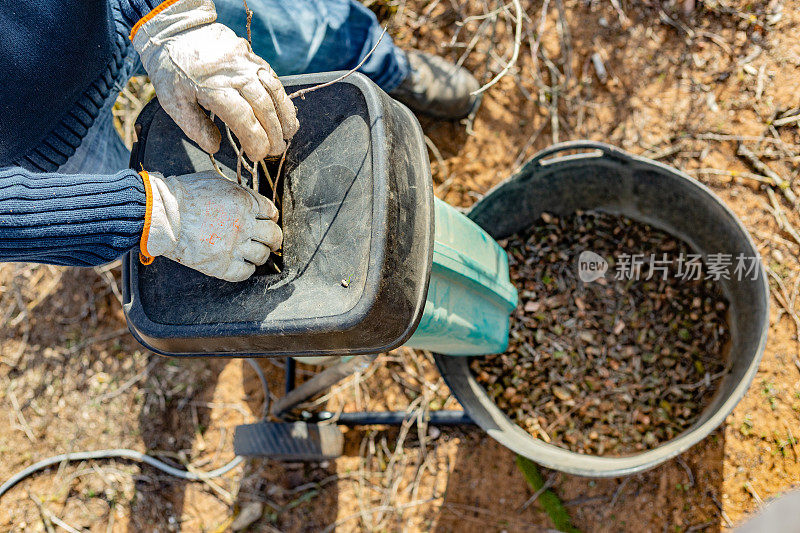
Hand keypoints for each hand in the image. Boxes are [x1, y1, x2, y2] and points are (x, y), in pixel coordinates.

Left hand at [132, 0, 298, 160]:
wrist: (176, 31)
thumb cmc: (172, 69)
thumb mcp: (172, 101)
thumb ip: (194, 126)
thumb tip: (214, 147)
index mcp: (214, 88)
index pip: (244, 120)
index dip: (255, 141)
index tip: (257, 155)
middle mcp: (235, 75)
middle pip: (264, 108)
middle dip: (274, 134)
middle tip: (276, 151)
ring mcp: (246, 63)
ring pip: (274, 92)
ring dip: (285, 116)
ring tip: (289, 134)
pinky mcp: (252, 56)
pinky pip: (273, 78)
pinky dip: (282, 97)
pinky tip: (285, 112)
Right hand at [141, 171, 281, 281]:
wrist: (160, 214)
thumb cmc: (182, 194)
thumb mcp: (215, 180)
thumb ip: (237, 190)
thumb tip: (247, 196)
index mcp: (244, 202)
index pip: (271, 212)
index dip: (271, 217)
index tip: (269, 221)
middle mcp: (243, 225)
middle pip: (273, 235)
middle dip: (275, 239)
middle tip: (272, 243)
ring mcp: (233, 246)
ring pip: (262, 255)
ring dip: (261, 255)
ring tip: (255, 254)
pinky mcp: (221, 265)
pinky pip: (245, 272)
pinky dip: (247, 270)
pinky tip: (242, 265)